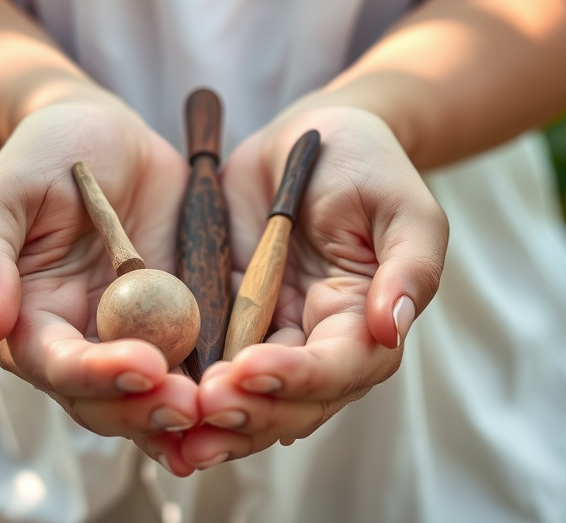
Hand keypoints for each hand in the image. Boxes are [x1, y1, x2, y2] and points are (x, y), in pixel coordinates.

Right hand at [0, 92, 198, 475]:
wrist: (107, 135)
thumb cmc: (45, 155)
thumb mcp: (4, 194)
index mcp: (31, 321)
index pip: (56, 365)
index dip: (96, 373)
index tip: (145, 363)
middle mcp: (79, 342)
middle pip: (104, 401)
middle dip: (144, 410)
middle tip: (191, 405)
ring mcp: (132, 339)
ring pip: (150, 398)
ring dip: (181, 415)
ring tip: (220, 411)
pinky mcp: (177, 327)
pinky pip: (195, 369)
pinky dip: (216, 391)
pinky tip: (246, 401)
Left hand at [181, 96, 448, 467]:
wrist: (308, 137)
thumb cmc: (365, 164)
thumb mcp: (402, 206)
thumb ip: (410, 267)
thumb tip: (393, 328)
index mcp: (363, 323)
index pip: (338, 369)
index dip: (298, 377)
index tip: (251, 369)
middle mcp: (316, 343)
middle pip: (291, 402)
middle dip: (251, 411)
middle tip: (205, 407)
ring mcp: (268, 336)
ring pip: (247, 399)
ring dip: (216, 421)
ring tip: (178, 428)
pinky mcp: (225, 322)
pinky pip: (206, 366)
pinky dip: (186, 391)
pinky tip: (155, 404)